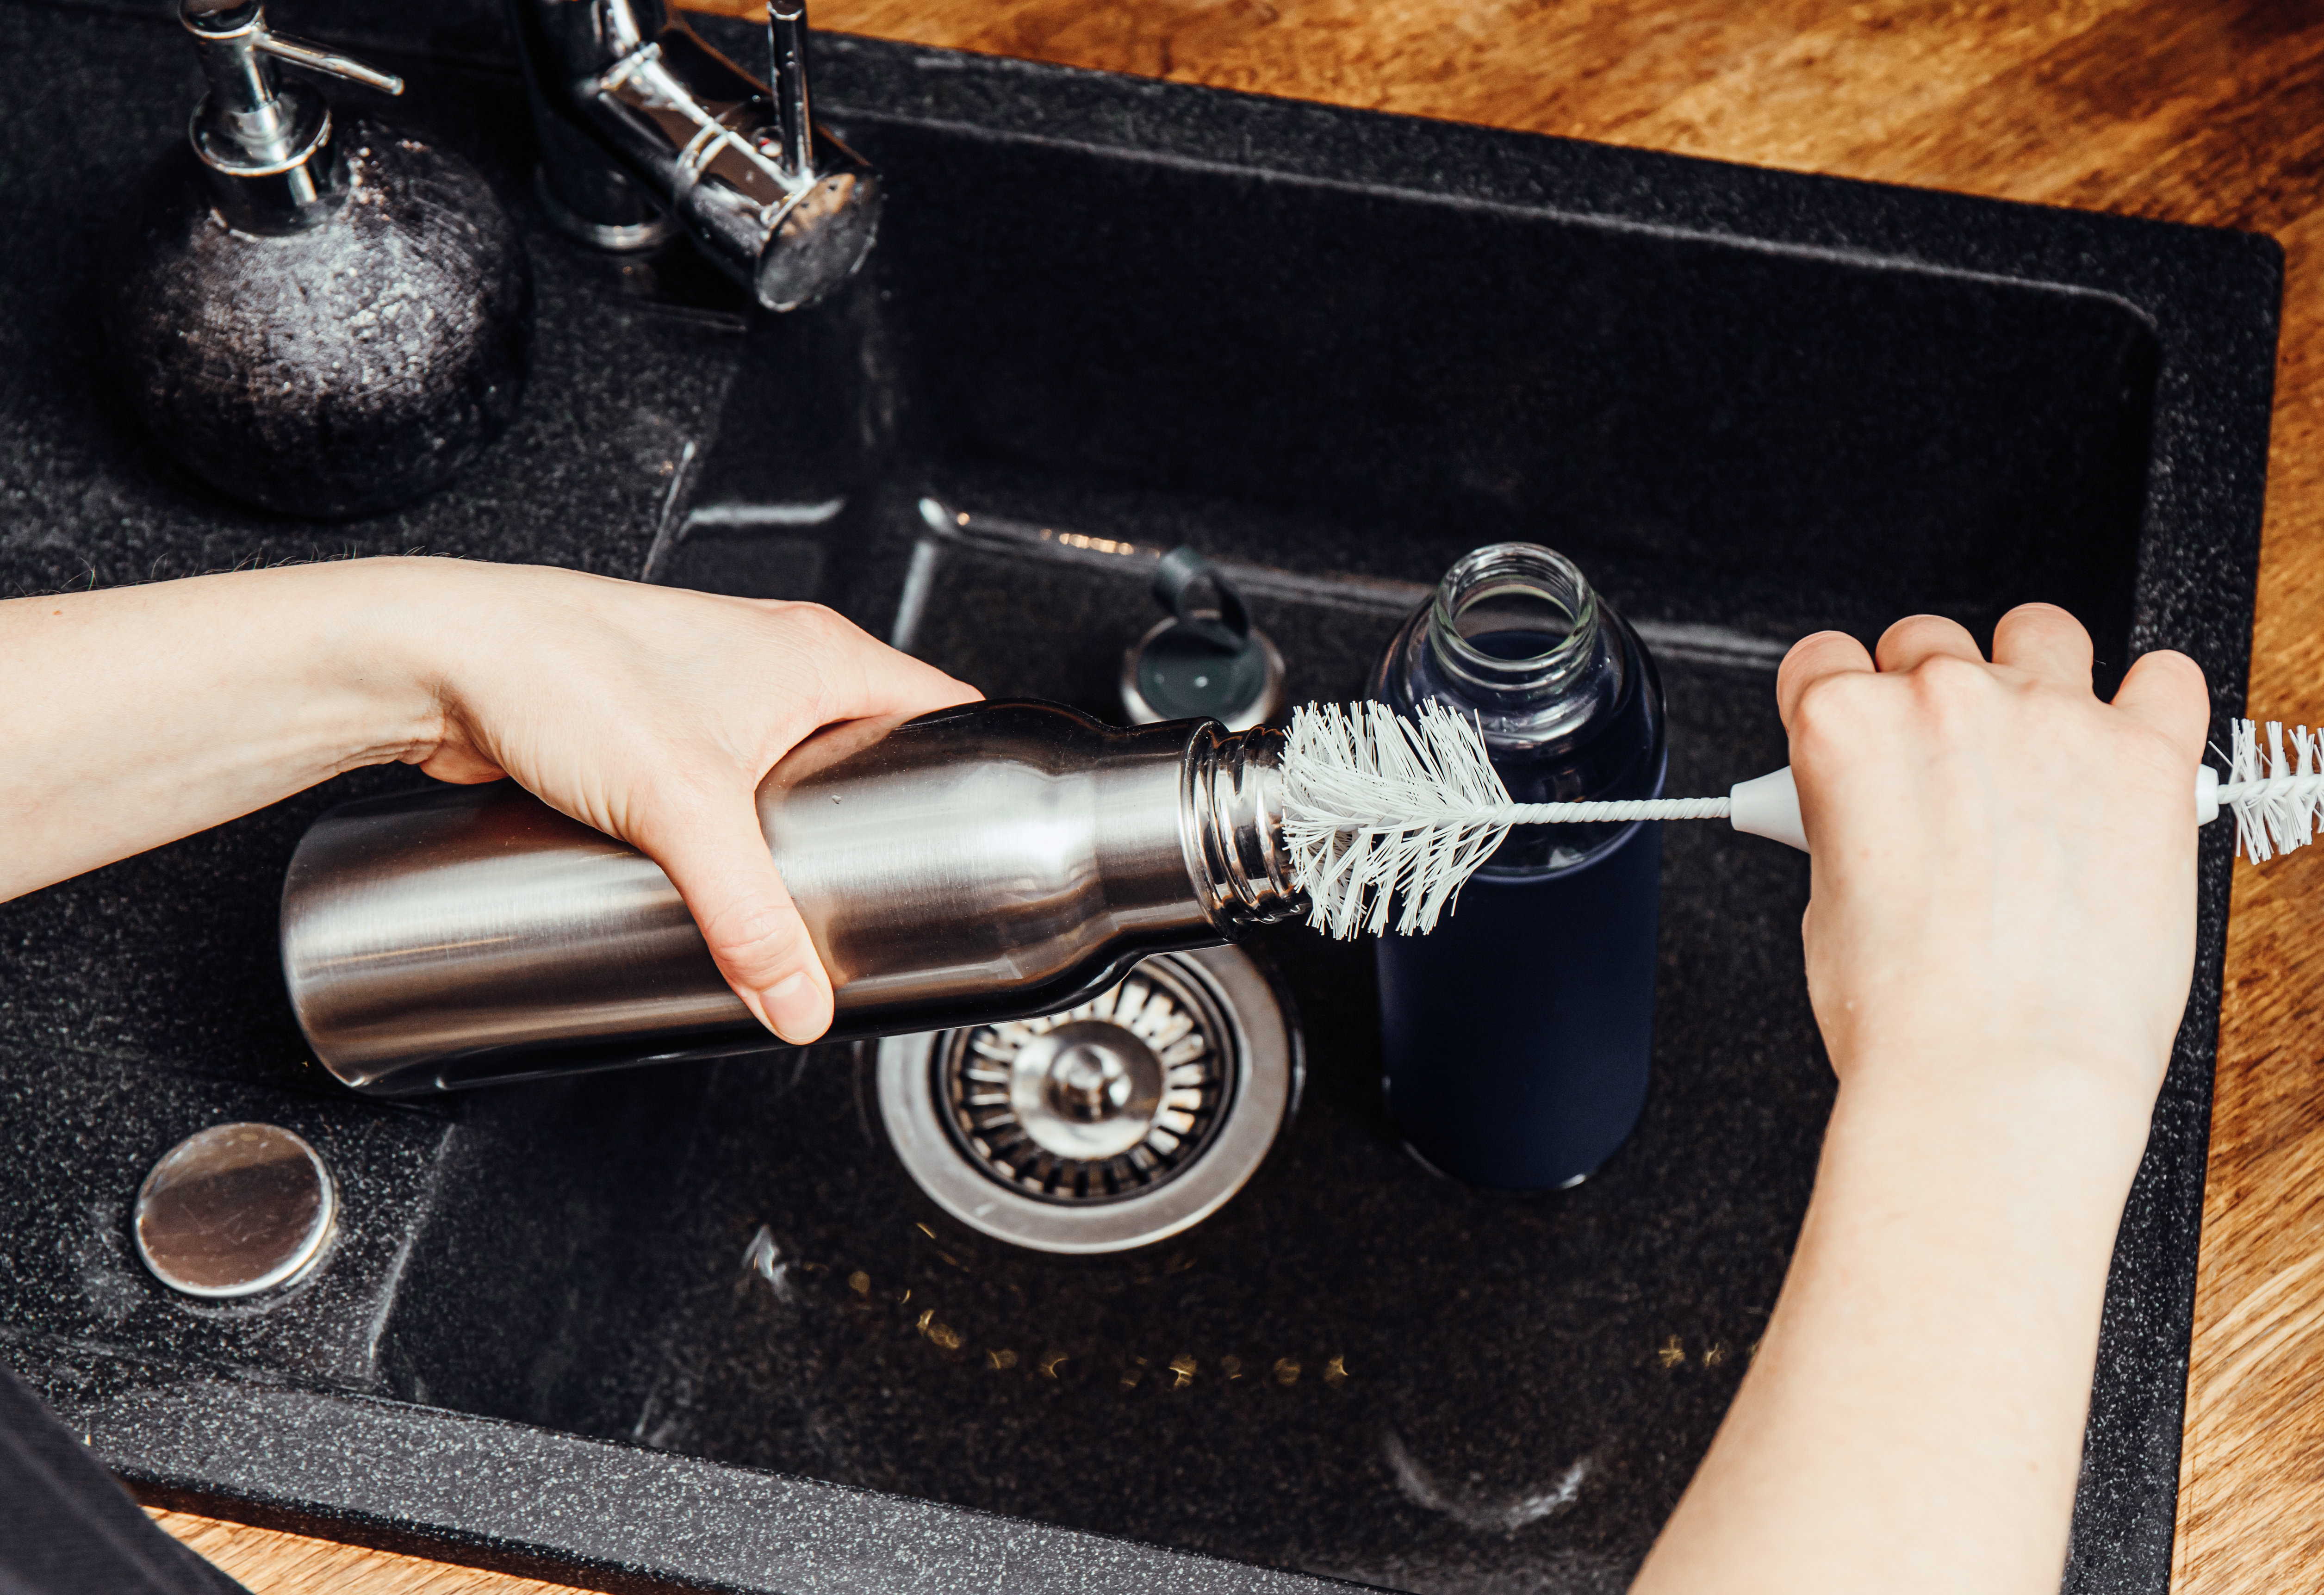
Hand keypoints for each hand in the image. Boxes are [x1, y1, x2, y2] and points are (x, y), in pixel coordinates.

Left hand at [398, 561, 977, 1043]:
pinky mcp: (650, 731)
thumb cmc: (562, 672)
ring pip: (789, 772)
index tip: (983, 833)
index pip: (940, 705)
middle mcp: (770, 661)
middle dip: (879, 822)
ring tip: (804, 896)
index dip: (972, 767)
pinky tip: (717, 881)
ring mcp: (709, 694)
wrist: (441, 659)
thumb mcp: (683, 808)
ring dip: (797, 832)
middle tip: (886, 891)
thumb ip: (750, 916)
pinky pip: (720, 790)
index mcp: (816, 651)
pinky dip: (730, 834)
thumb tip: (798, 1001)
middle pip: (868, 749)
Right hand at [1779, 603, 2208, 1110]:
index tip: (1863, 730)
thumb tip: (1886, 809)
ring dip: (2034, 675)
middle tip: (1950, 773)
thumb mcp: (1832, 900)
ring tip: (2043, 753)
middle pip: (1926, 641)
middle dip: (1931, 696)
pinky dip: (2152, 701)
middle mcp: (1942, 703)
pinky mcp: (2145, 756)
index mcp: (1844, 732)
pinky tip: (2132, 746)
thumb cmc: (1907, 1016)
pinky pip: (2167, 676)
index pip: (1824, 660)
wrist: (1996, 1078)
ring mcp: (2049, 720)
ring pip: (2041, 631)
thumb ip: (1855, 818)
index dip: (1841, 699)